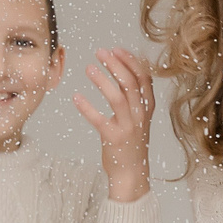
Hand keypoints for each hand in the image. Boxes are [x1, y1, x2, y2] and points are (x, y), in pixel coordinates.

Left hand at [74, 49, 154, 201]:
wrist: (132, 173)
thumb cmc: (132, 143)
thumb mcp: (138, 118)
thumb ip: (132, 97)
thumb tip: (121, 70)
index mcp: (147, 108)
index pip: (143, 78)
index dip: (130, 61)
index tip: (116, 49)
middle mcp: (140, 116)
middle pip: (130, 83)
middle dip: (115, 64)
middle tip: (100, 52)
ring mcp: (128, 128)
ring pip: (117, 98)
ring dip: (102, 80)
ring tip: (89, 68)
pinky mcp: (113, 139)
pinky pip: (99, 119)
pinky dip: (87, 107)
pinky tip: (76, 97)